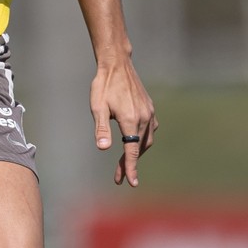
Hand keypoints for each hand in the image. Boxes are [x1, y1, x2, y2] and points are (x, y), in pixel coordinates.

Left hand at [90, 59, 156, 187]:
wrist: (117, 64)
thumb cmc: (103, 85)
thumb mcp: (97, 107)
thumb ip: (101, 129)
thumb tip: (103, 148)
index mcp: (130, 119)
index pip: (131, 150)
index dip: (131, 168)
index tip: (132, 183)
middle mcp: (144, 117)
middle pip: (138, 148)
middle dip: (130, 164)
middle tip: (119, 177)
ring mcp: (149, 112)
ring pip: (146, 140)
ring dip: (136, 153)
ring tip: (125, 163)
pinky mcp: (150, 108)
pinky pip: (150, 130)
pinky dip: (142, 141)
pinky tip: (135, 143)